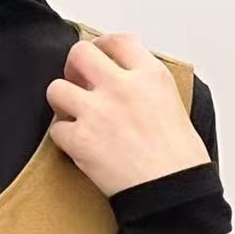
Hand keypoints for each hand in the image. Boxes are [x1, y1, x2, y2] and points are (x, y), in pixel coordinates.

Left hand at [46, 33, 210, 198]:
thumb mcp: (172, 104)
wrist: (172, 192)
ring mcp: (98, 112)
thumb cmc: (179, 159)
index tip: (97, 55)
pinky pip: (55, 129)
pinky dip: (63, 137)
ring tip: (73, 115)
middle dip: (73, 67)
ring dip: (62, 101)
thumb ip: (145, 86)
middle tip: (76, 81)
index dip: (102, 46)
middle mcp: (122, 87)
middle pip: (80, 54)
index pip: (117, 41)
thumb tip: (122, 81)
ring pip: (56, 88)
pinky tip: (77, 145)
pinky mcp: (81, 140)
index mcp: (150, 75)